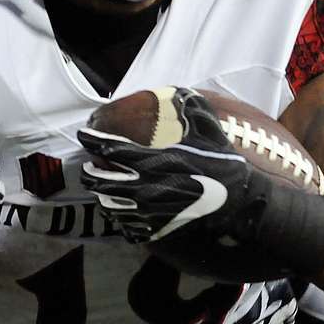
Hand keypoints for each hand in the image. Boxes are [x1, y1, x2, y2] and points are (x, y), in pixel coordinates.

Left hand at [78, 88, 259, 243]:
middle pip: (98, 181)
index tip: (83, 135)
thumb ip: (191, 109)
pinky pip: (126, 228)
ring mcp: (146, 213)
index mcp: (150, 161)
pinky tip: (123, 214)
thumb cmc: (223, 166)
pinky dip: (121, 220)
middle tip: (89, 166)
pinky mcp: (154, 232)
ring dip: (101, 196)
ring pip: (107, 206)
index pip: (108, 148)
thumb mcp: (209, 131)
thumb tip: (180, 91)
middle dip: (88, 172)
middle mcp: (142, 188)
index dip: (91, 139)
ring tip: (102, 190)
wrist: (239, 208)